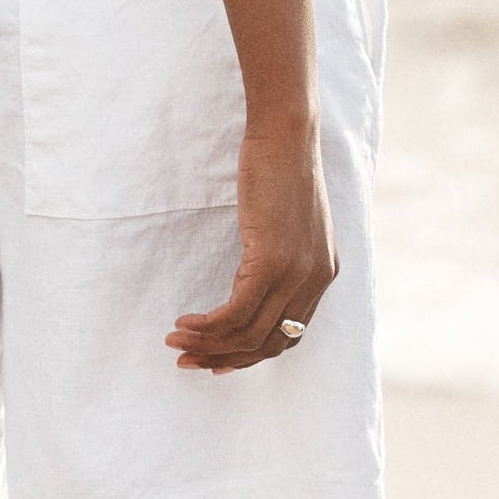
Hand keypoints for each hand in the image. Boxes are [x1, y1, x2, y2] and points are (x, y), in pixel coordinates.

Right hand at [164, 127, 338, 373]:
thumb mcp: (286, 224)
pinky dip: (207, 324)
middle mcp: (315, 281)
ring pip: (248, 333)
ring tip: (176, 341)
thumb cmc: (280, 170)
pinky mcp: (273, 262)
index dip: (249, 356)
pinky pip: (235, 311)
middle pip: (267, 343)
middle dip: (223, 358)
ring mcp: (297, 274)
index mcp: (322, 275)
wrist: (286, 137)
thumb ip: (277, 259)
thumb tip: (247, 283)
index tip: (216, 361)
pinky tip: (185, 322)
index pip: (287, 336)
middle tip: (187, 361)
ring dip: (207, 344)